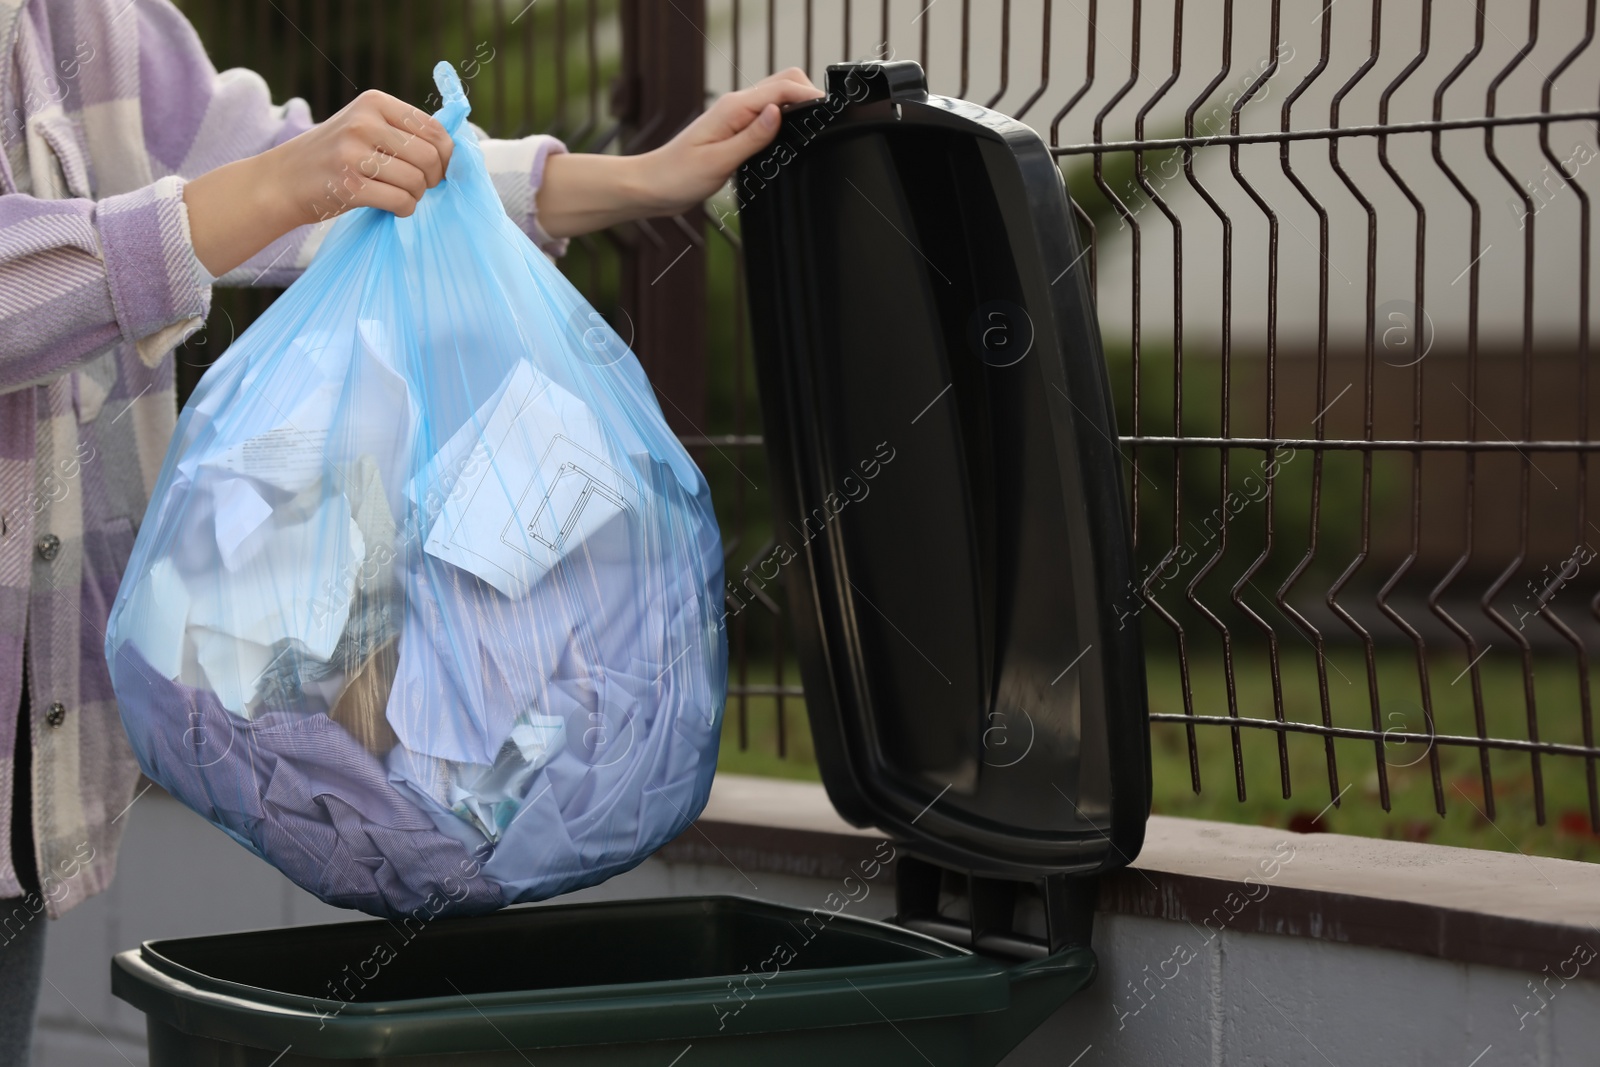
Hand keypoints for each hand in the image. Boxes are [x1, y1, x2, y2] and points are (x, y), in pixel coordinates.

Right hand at [268, 89, 455, 224]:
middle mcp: (363, 123)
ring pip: (417, 181)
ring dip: (417, 195)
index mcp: (373, 102)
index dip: (446, 155)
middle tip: (421, 186)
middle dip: (433, 178)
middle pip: (429, 156)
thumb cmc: (334, 155)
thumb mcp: (364, 126)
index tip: (437, 168)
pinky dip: (405, 209)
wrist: (283, 180)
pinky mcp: (349, 185)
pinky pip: (401, 201)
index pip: (433, 128)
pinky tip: (394, 207)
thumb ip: (403, 131)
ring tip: (401, 195)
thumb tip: (453, 148)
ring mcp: (353, 154)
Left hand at [535, 69, 825, 237]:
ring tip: (813, 129)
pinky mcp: (734, 130)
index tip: (830, 113)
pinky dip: (785, 119)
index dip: (810, 96)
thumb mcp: (719, 161)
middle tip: (825, 123)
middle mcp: (735, 106)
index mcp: (733, 108)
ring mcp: (735, 116)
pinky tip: (789, 138)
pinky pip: (767, 115)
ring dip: (797, 106)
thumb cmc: (677, 177)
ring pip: (777, 97)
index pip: (782, 88)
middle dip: (808, 94)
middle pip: (783, 83)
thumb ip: (752, 137)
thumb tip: (778, 113)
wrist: (651, 186)